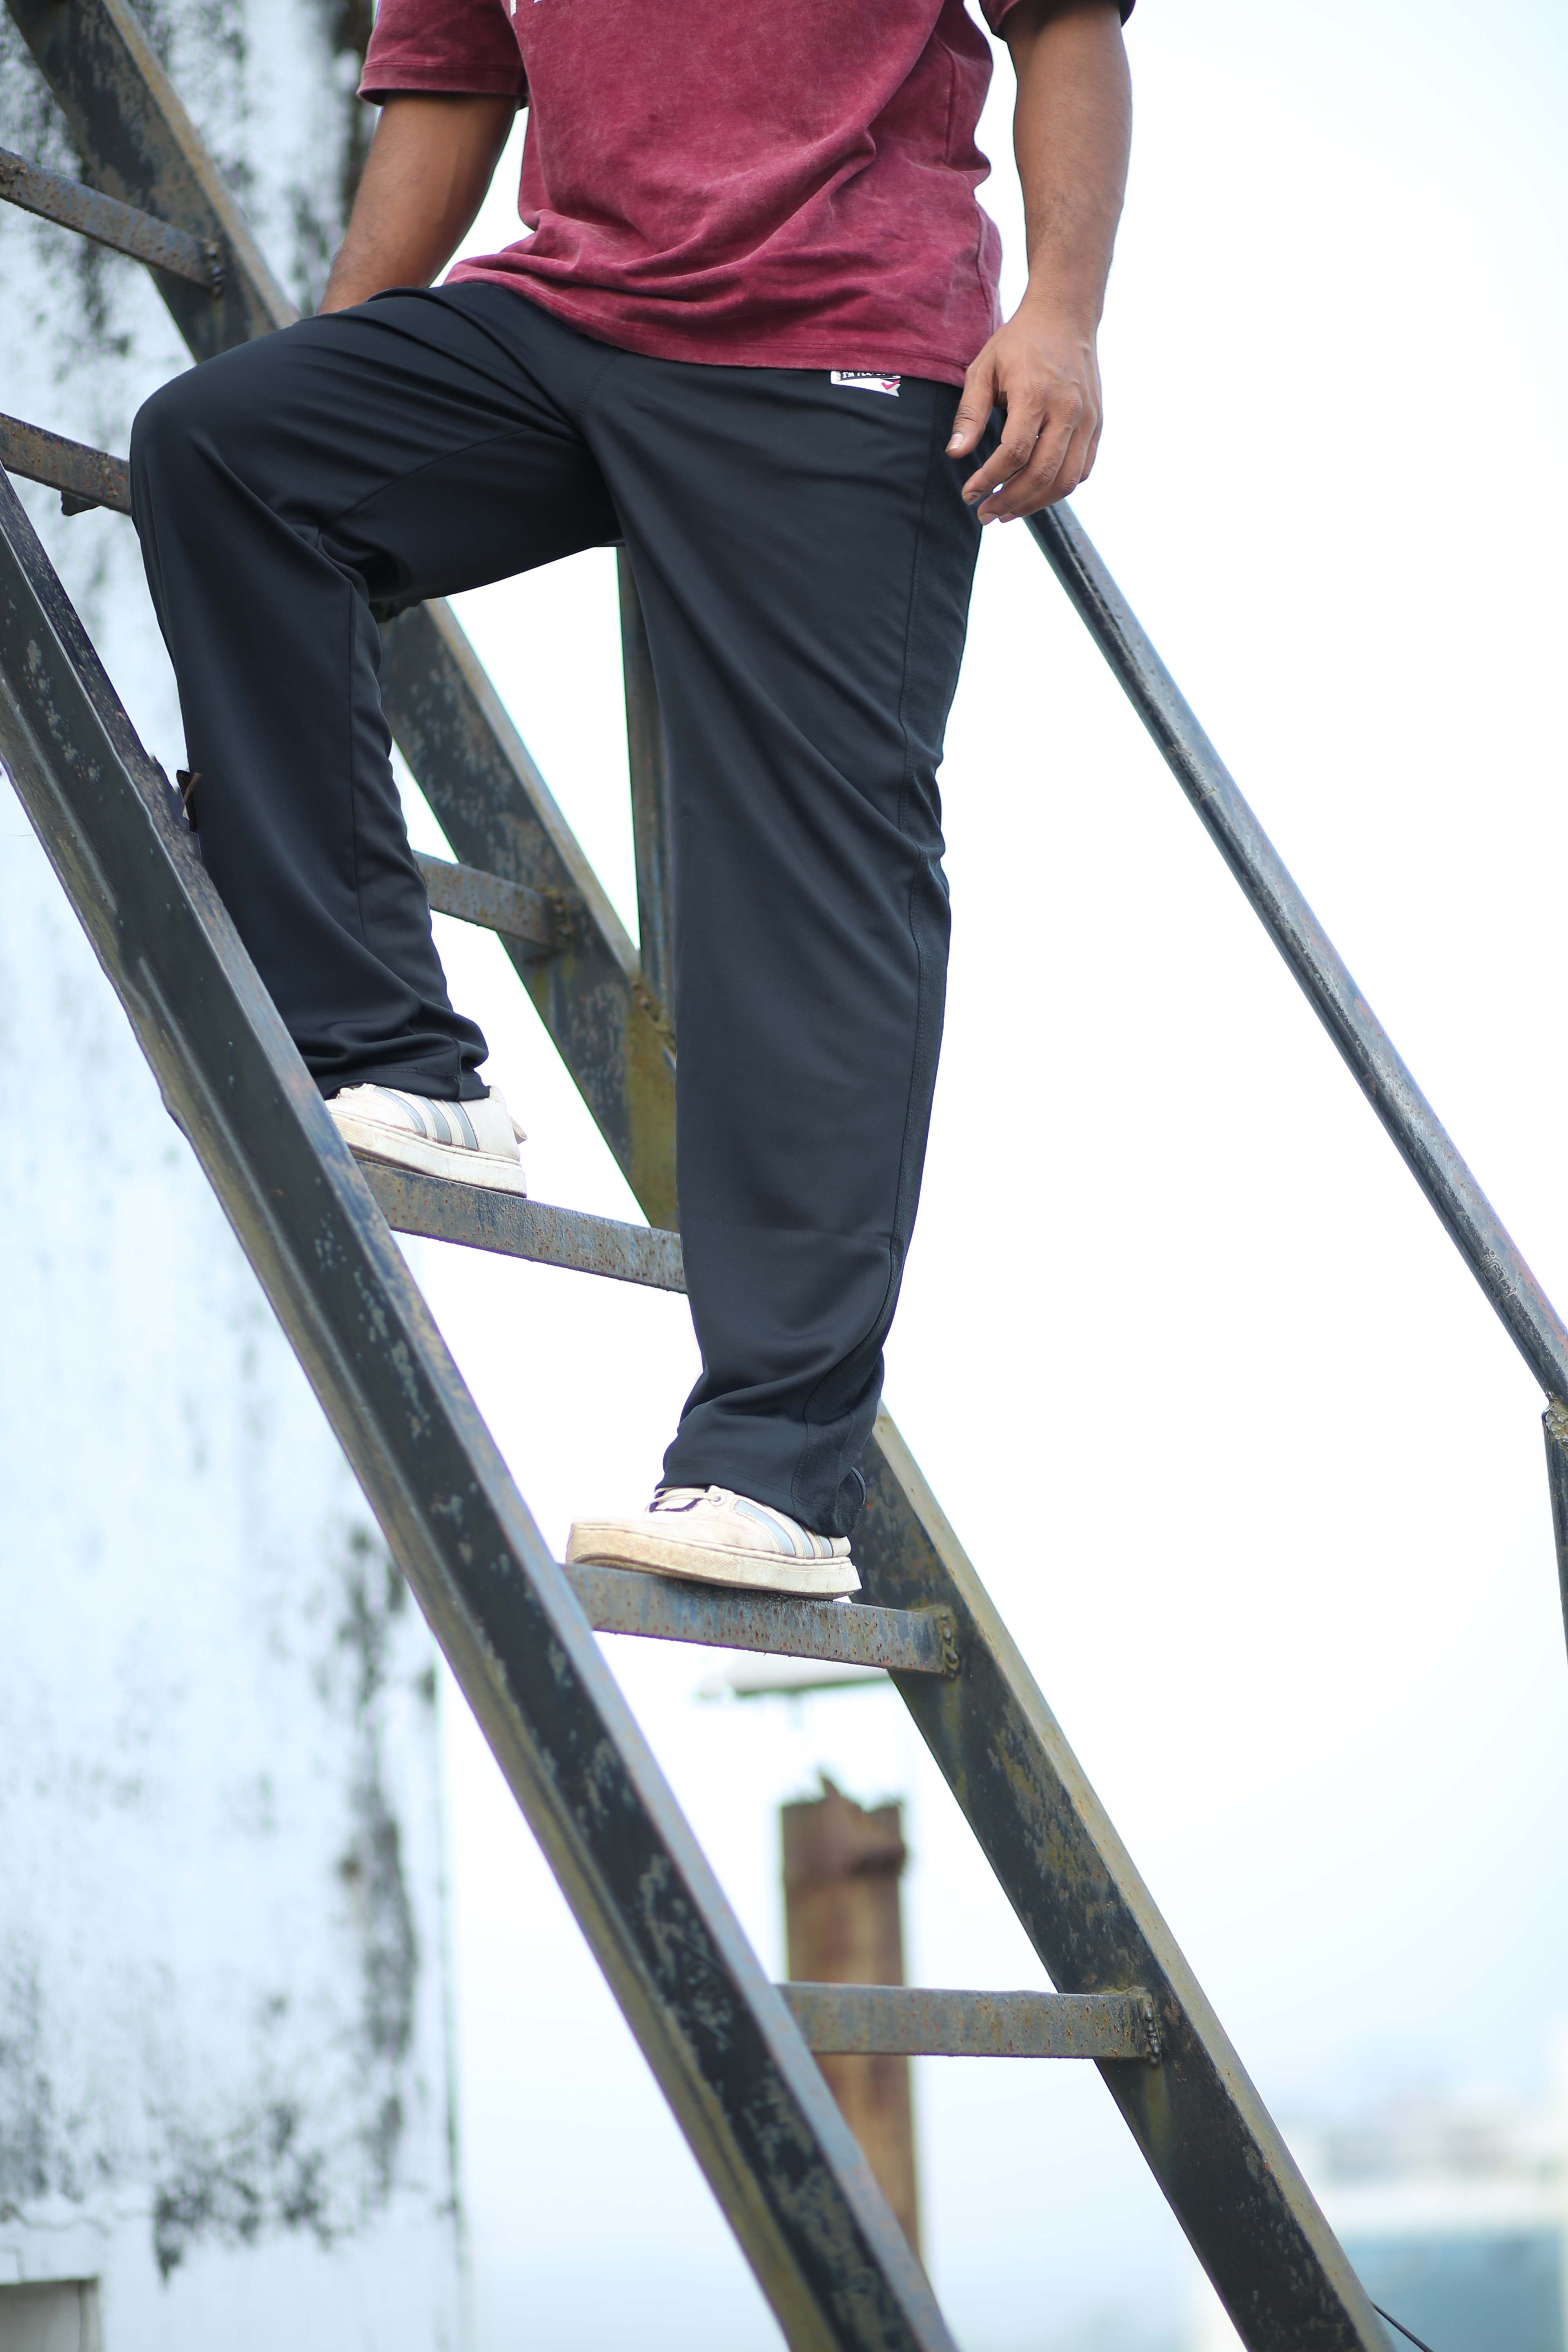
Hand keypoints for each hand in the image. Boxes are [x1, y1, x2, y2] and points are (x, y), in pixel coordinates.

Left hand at [946, 303, 1103, 523]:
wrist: (1065, 316)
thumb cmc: (1019, 343)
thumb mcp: (984, 369)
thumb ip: (970, 413)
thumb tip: (955, 454)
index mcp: (1035, 395)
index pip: (1014, 453)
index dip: (989, 480)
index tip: (970, 494)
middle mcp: (1067, 410)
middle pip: (1042, 473)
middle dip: (1010, 501)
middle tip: (985, 515)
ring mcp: (1087, 419)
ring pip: (1066, 480)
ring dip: (1035, 503)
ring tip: (1008, 512)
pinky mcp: (1096, 424)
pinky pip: (1082, 470)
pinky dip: (1058, 488)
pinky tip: (1034, 493)